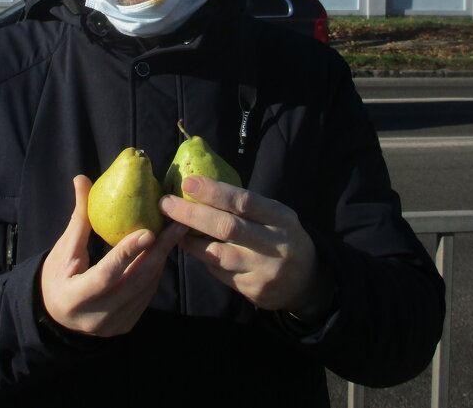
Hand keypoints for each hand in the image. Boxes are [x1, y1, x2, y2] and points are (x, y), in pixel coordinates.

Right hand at [39, 175, 187, 336]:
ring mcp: (113, 326)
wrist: (56, 317)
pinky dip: (155, 271)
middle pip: (134, 282)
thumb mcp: (63, 250)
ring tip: (176, 232)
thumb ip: (79, 218)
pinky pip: (146, 295)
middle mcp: (96, 318)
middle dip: (158, 252)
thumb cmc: (57, 276)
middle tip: (177, 224)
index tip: (148, 231)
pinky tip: (164, 250)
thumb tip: (82, 179)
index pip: (106, 275)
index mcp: (74, 299)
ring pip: (144, 288)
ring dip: (161, 259)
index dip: (127, 253)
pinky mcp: (126, 326)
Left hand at [159, 177, 333, 318]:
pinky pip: (221, 273)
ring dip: (191, 240)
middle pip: (227, 227)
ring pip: (219, 254)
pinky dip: (204, 259)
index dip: (214, 191)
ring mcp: (264, 270)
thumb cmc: (281, 237)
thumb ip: (247, 206)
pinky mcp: (254, 290)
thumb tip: (201, 188)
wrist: (307, 281)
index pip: (244, 202)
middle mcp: (274, 244)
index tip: (187, 182)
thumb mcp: (275, 216)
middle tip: (166, 203)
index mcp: (280, 218)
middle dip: (192, 214)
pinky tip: (192, 248)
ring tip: (171, 227)